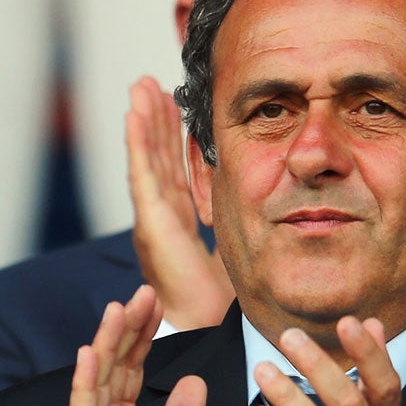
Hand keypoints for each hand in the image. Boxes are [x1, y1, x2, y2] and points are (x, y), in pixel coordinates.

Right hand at [48, 284, 206, 405]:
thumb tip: (192, 382)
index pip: (130, 375)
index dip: (143, 339)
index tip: (156, 303)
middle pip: (113, 370)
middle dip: (127, 330)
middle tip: (143, 291)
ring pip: (97, 384)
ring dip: (106, 345)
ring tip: (118, 308)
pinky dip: (86, 385)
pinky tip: (90, 355)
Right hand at [126, 76, 232, 331]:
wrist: (206, 320)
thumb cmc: (220, 296)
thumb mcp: (239, 242)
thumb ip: (242, 220)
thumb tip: (270, 199)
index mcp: (180, 220)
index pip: (175, 169)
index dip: (172, 138)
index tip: (175, 107)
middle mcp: (163, 214)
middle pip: (158, 156)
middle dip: (155, 120)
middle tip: (150, 85)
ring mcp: (153, 216)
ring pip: (146, 157)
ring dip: (142, 120)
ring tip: (140, 87)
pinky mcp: (151, 220)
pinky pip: (143, 172)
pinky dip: (137, 142)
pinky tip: (135, 115)